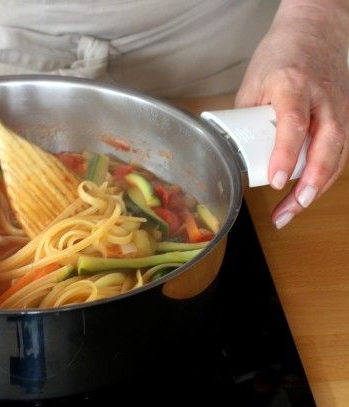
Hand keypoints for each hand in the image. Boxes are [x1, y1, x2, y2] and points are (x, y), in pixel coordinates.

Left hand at [235, 0, 348, 228]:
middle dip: (310, 183)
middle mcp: (321, 98)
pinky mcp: (344, 117)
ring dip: (317, 187)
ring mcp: (338, 108)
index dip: (285, 154)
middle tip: (291, 208)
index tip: (274, 180)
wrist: (316, 30)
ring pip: (337, 154)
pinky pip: (339, 152)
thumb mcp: (253, 83)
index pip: (292, 123)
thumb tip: (234, 153)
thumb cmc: (280, 55)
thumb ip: (246, 117)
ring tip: (292, 212)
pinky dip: (323, 177)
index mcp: (292, 84)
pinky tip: (306, 195)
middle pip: (326, 145)